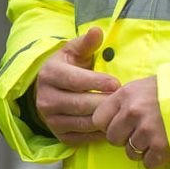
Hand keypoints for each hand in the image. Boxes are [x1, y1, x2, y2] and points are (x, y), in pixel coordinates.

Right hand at [31, 26, 117, 145]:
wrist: (49, 89)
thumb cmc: (67, 67)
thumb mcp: (74, 52)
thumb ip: (87, 43)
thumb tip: (97, 30)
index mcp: (49, 75)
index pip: (76, 80)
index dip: (98, 82)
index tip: (117, 83)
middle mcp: (45, 99)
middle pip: (81, 104)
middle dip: (105, 102)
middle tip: (125, 100)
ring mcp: (50, 119)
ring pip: (83, 123)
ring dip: (105, 119)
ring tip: (121, 112)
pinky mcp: (58, 135)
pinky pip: (83, 138)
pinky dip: (100, 133)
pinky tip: (112, 124)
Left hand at [93, 74, 169, 168]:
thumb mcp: (142, 86)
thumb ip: (125, 100)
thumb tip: (109, 114)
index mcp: (125, 95)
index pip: (98, 119)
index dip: (108, 124)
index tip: (120, 124)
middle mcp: (132, 112)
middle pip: (112, 138)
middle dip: (124, 139)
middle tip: (139, 133)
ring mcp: (146, 130)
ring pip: (130, 152)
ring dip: (141, 149)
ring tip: (155, 138)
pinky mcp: (161, 146)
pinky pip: (148, 163)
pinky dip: (155, 160)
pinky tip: (163, 149)